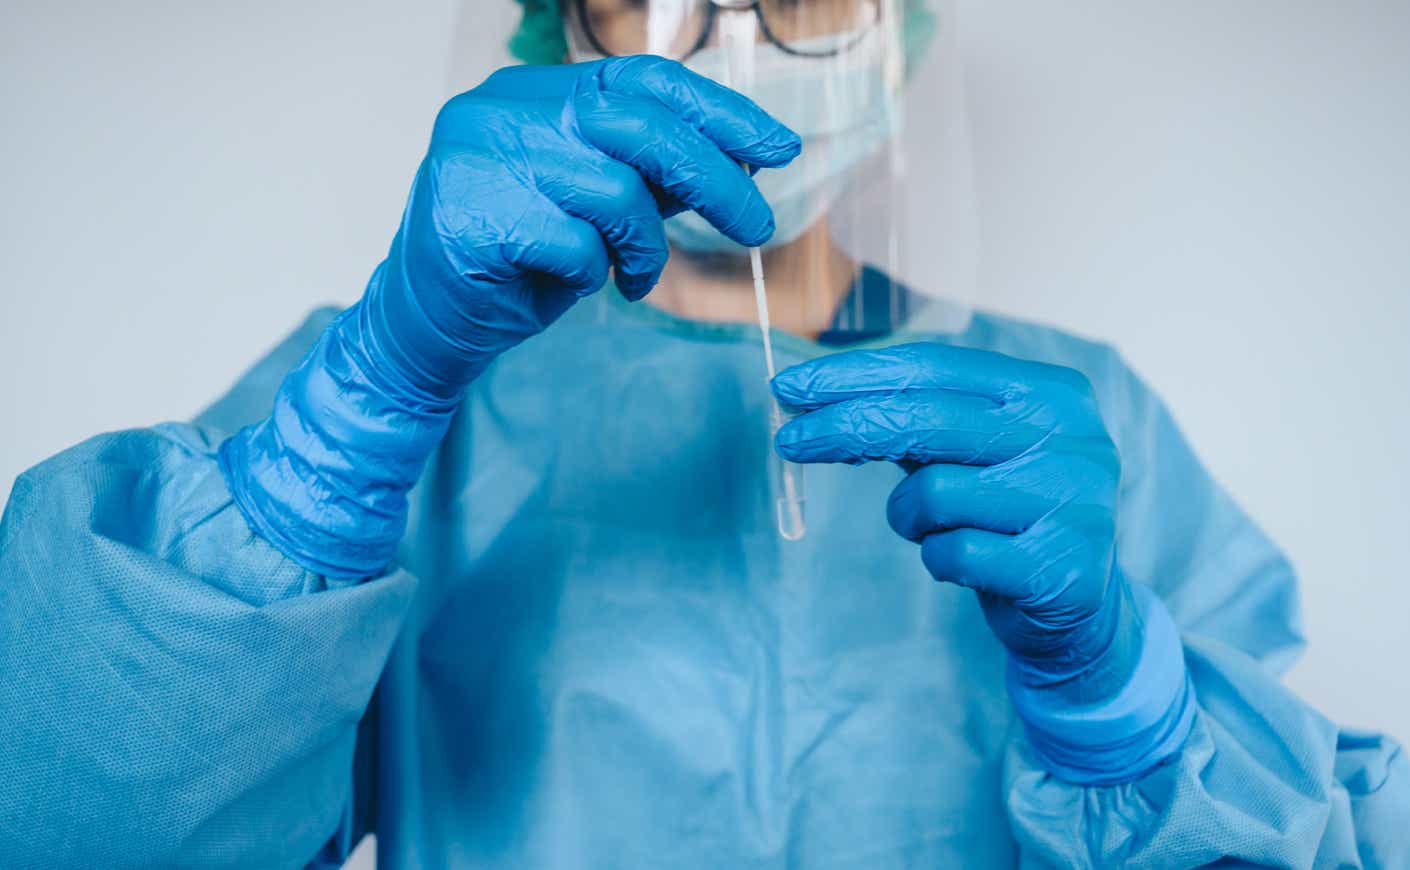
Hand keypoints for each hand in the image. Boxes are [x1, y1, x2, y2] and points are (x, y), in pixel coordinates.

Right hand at [368, 56, 800, 399]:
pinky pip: (578, 245)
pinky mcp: (473, 215)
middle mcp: (503, 108)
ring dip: (644, 248)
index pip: (643, 79)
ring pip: (615, 190)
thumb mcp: (594, 207)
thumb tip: (739, 160)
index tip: (778, 147)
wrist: (427, 326)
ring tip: (634, 277)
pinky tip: (578, 284)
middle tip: (757, 228)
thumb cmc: (516, 263)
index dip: (719, 111)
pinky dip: (594, 274)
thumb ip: (648, 174)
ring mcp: (481, 156)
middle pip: (641, 127)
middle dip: (716, 181)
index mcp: (535, 91)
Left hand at [772, 341, 1126, 680]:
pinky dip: (938, 559)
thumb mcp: (968, 452)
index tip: (791, 387)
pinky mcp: (1060, 566)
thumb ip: (912, 420)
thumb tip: (813, 401)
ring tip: (933, 528)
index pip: (935, 366)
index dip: (855, 374)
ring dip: (908, 517)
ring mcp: (1073, 502)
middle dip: (843, 428)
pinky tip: (965, 561)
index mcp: (1050, 391)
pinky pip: (954, 553)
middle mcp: (1072, 437)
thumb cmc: (1006, 513)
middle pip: (927, 418)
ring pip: (934, 492)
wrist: (1080, 605)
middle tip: (787, 442)